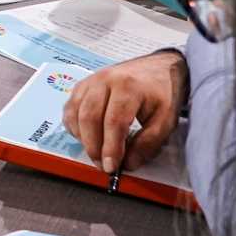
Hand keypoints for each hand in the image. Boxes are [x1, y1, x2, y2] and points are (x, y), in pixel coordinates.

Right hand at [62, 50, 184, 174]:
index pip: (114, 121)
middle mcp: (105, 80)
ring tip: (96, 153)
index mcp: (128, 86)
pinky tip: (86, 136)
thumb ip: (147, 144)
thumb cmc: (162, 92)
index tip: (111, 167)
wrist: (159, 68)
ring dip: (82, 138)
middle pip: (89, 117)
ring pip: (76, 113)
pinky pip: (70, 108)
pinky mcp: (83, 85)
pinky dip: (74, 126)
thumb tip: (127, 164)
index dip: (110, 148)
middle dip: (93, 147)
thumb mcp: (165, 120)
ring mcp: (91, 81)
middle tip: (103, 165)